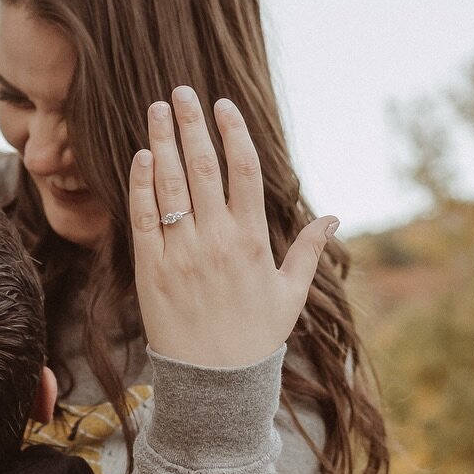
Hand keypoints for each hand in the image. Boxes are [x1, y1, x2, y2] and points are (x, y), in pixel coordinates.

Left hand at [128, 86, 338, 368]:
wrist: (214, 382)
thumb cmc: (255, 337)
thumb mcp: (290, 295)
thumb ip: (307, 251)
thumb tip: (331, 216)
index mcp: (252, 241)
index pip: (244, 172)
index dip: (233, 133)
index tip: (223, 105)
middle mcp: (216, 241)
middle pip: (202, 168)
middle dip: (191, 125)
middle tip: (181, 91)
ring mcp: (181, 254)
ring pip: (169, 186)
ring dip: (162, 143)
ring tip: (157, 109)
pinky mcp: (151, 270)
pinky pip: (143, 219)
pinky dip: (141, 185)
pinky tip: (142, 156)